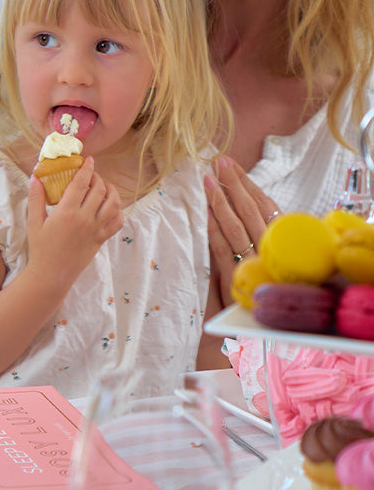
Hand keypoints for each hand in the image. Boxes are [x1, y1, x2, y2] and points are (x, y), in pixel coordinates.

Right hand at [27, 159, 122, 270]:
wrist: (51, 275)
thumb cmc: (40, 249)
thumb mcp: (34, 222)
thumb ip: (36, 198)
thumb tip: (35, 177)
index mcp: (67, 212)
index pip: (82, 183)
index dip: (87, 168)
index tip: (88, 160)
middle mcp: (85, 218)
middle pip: (99, 189)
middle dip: (97, 177)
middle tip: (91, 175)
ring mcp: (96, 229)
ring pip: (113, 203)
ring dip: (111, 190)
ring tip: (104, 187)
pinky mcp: (101, 239)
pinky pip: (117, 222)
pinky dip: (118, 211)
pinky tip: (110, 207)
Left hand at [205, 155, 280, 302]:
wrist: (251, 328)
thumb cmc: (260, 287)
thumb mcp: (268, 256)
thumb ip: (261, 233)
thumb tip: (243, 202)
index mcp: (285, 241)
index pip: (265, 205)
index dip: (248, 184)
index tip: (233, 165)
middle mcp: (271, 250)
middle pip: (250, 210)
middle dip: (233, 183)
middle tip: (218, 162)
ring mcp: (253, 264)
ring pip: (235, 227)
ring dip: (220, 201)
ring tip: (207, 179)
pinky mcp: (234, 279)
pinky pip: (221, 249)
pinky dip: (213, 228)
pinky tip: (204, 212)